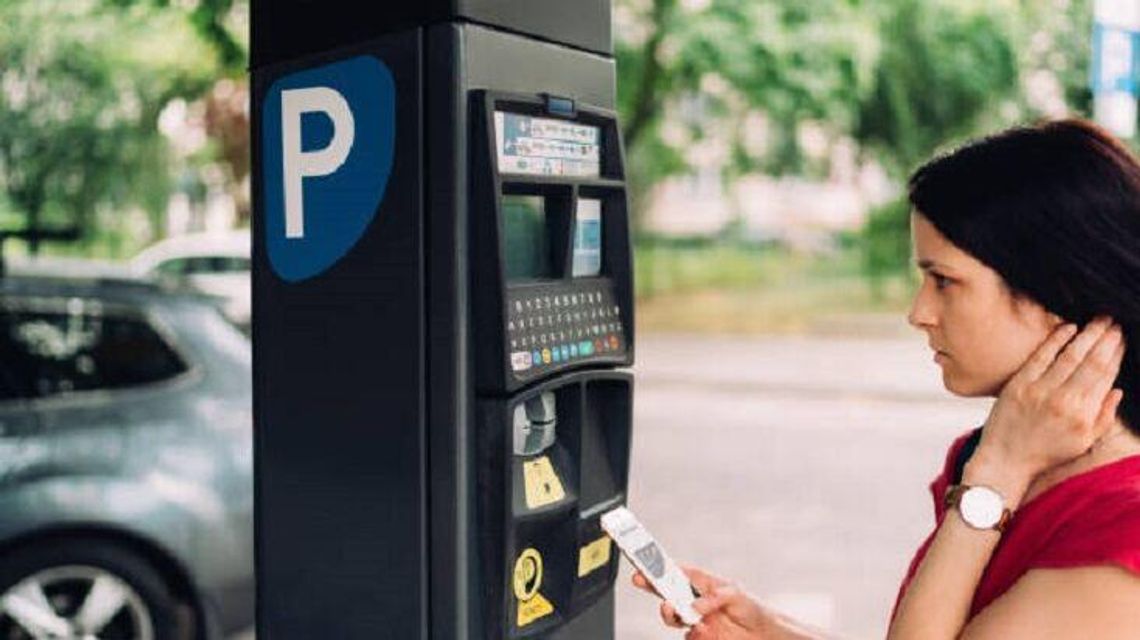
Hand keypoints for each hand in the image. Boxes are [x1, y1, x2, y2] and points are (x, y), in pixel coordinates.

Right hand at [631, 566, 776, 638]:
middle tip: (641, 579)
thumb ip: (714, 598)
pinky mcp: (700, 638)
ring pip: (672, 616)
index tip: (643, 561)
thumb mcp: (736, 595)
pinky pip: (688, 637)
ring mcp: (695, 620)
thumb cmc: (751, 608)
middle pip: (667, 591)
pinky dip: (693, 634)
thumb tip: (694, 606)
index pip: (677, 571)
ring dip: (670, 613)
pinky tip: (704, 631)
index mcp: (702, 583)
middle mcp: (695, 601)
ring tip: (676, 611)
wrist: (763, 635)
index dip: (659, 565)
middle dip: (652, 584)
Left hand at [971, 316, 1125, 504]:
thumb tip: (1117, 390)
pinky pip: (1041, 356)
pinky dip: (1056, 340)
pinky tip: (1069, 327)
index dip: (1117, 354)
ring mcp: (1040, 391)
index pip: (1105, 376)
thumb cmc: (1046, 452)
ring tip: (1100, 320)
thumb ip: (1104, 416)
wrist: (1006, 460)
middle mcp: (1064, 401)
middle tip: (1116, 322)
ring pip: (1070, 356)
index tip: (1123, 339)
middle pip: (1092, 362)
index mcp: (1083, 415)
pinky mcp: (1019, 385)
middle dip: (1107, 339)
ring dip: (1088, 335)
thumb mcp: (1083, 441)